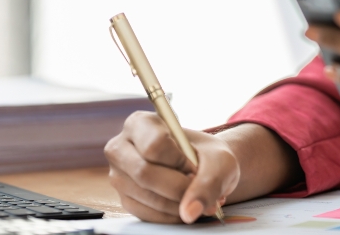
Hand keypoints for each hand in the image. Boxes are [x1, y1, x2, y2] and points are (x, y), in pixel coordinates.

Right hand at [104, 112, 300, 222]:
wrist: (209, 168)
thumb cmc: (214, 156)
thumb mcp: (221, 162)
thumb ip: (208, 183)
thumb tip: (190, 214)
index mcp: (139, 122)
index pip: (154, 144)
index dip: (181, 160)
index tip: (199, 163)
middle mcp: (120, 146)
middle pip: (143, 174)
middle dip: (181, 187)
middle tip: (206, 188)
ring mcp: (118, 176)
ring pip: (144, 199)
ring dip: (178, 204)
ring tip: (201, 193)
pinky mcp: (124, 199)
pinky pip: (145, 215)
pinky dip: (171, 216)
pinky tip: (188, 207)